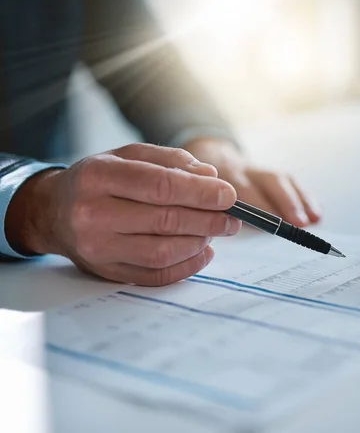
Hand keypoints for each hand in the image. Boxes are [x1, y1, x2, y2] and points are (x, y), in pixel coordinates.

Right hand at [6, 144, 240, 285]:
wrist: (54, 211)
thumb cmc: (100, 179)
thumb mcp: (129, 156)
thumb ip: (171, 161)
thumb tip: (210, 176)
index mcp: (99, 176)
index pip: (160, 186)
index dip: (200, 192)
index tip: (228, 195)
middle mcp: (92, 214)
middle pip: (165, 221)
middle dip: (208, 220)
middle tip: (233, 218)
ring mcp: (97, 248)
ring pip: (162, 252)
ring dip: (199, 243)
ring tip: (216, 231)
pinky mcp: (106, 272)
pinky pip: (155, 276)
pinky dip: (186, 267)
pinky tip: (203, 252)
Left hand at [184, 139, 320, 226]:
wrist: (207, 154)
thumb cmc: (198, 186)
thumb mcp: (192, 193)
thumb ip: (203, 208)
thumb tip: (216, 229)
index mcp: (219, 172)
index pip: (240, 187)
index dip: (257, 202)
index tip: (272, 221)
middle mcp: (242, 168)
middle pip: (268, 180)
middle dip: (285, 201)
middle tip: (298, 223)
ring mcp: (259, 169)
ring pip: (282, 179)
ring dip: (300, 200)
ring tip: (314, 219)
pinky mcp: (270, 174)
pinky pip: (291, 183)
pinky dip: (305, 198)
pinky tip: (317, 213)